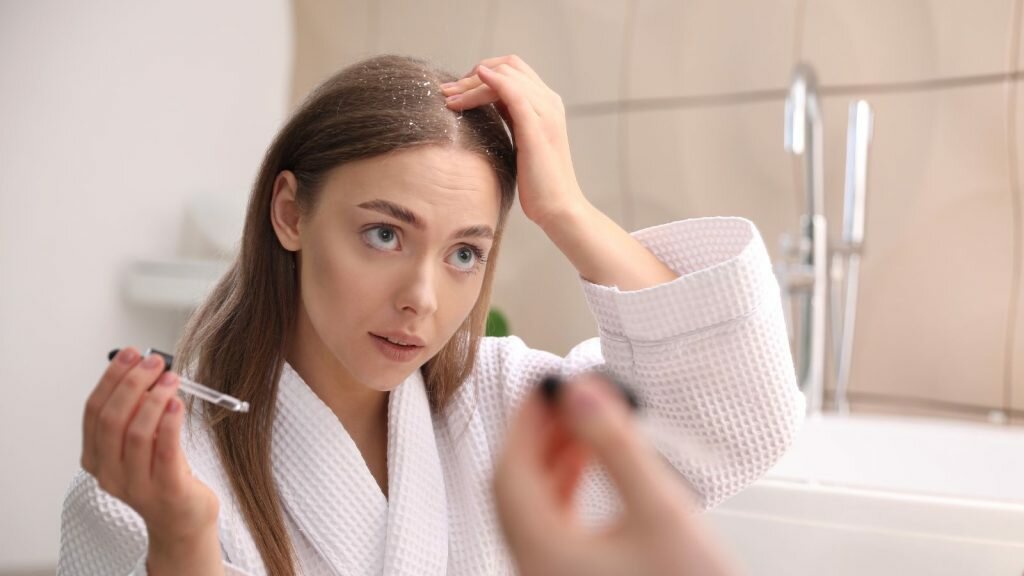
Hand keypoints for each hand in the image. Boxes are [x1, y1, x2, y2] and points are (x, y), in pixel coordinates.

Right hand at [81, 347, 222, 572]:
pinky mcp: (165, 490)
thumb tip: (145, 368)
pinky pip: (164, 451)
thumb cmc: (163, 473)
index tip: (130, 354)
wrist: (182, 519)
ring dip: (154, 398)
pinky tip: (177, 403)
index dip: (111, 378)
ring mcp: (135, 485)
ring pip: (136, 433)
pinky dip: (169, 422)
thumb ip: (137, 412)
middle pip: (112, 419)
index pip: (94, 411)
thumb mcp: (141, 442)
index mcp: (96, 458)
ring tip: (172, 379)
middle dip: (133, 383)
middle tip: (155, 362)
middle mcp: (109, 473)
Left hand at [441, 55, 589, 228]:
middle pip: (508, 66)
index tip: (457, 92)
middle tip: (447, 92)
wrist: (558, 207)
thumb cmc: (537, 183)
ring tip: (449, 98)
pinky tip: (474, 80)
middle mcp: (549, 102)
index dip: (482, 74)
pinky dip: (492, 82)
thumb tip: (480, 106)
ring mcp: (545, 112)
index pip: (512, 70)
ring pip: (507, 76)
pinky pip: (513, 92)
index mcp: (546, 104)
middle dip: (473, 75)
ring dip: (472, 82)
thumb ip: (509, 119)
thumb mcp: (521, 142)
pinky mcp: (537, 126)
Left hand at [493, 373, 736, 575]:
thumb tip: (580, 392)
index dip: (525, 422)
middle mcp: (537, 569)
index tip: (544, 386)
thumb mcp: (660, 512)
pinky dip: (563, 489)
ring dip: (551, 461)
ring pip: (533, 509)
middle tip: (564, 399)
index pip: (511, 473)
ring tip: (581, 423)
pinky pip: (552, 527)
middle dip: (538, 437)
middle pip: (515, 491)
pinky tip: (588, 465)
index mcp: (544, 555)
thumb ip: (616, 447)